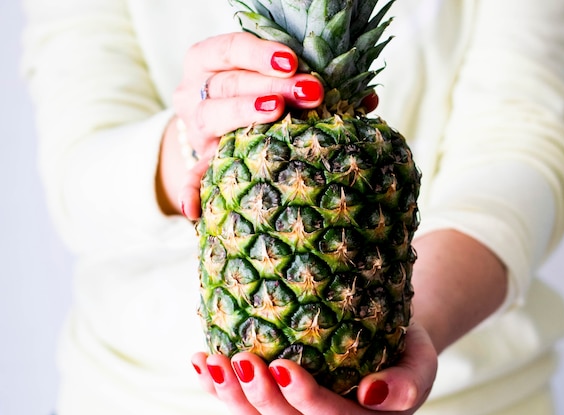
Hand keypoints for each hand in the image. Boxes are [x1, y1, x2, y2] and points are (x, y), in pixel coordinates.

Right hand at [172, 32, 324, 218]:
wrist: (214, 133)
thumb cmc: (256, 99)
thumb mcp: (276, 84)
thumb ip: (309, 83)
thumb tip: (367, 98)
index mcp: (211, 62)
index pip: (230, 49)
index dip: (259, 52)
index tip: (292, 61)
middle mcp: (195, 91)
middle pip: (229, 82)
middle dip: (271, 84)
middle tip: (311, 91)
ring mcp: (194, 128)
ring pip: (211, 115)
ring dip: (244, 112)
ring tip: (276, 114)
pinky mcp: (196, 162)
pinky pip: (190, 178)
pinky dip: (191, 191)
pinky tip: (193, 208)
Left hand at [191, 320, 436, 414]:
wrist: (386, 343)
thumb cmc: (403, 350)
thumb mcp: (420, 362)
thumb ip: (408, 383)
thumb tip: (374, 394)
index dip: (306, 400)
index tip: (283, 367)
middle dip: (259, 398)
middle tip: (240, 359)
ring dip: (230, 396)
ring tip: (211, 362)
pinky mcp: (279, 407)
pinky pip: (246, 407)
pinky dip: (219, 389)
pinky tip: (202, 363)